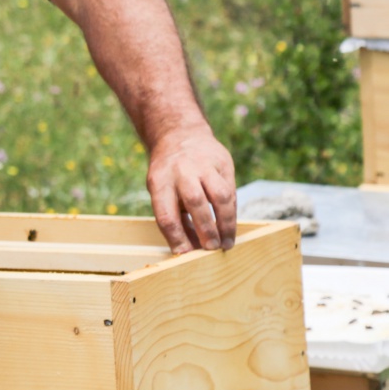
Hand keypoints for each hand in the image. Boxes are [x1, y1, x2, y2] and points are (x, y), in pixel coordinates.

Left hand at [146, 126, 236, 252]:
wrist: (179, 134)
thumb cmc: (168, 173)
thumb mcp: (161, 190)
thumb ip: (174, 217)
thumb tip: (188, 251)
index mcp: (158, 180)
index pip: (165, 214)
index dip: (176, 237)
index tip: (185, 255)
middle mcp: (181, 171)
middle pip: (195, 202)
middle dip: (205, 229)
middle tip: (211, 249)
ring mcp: (203, 165)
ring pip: (220, 196)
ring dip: (225, 223)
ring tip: (226, 243)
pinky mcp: (223, 162)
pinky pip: (231, 190)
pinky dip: (232, 211)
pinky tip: (230, 226)